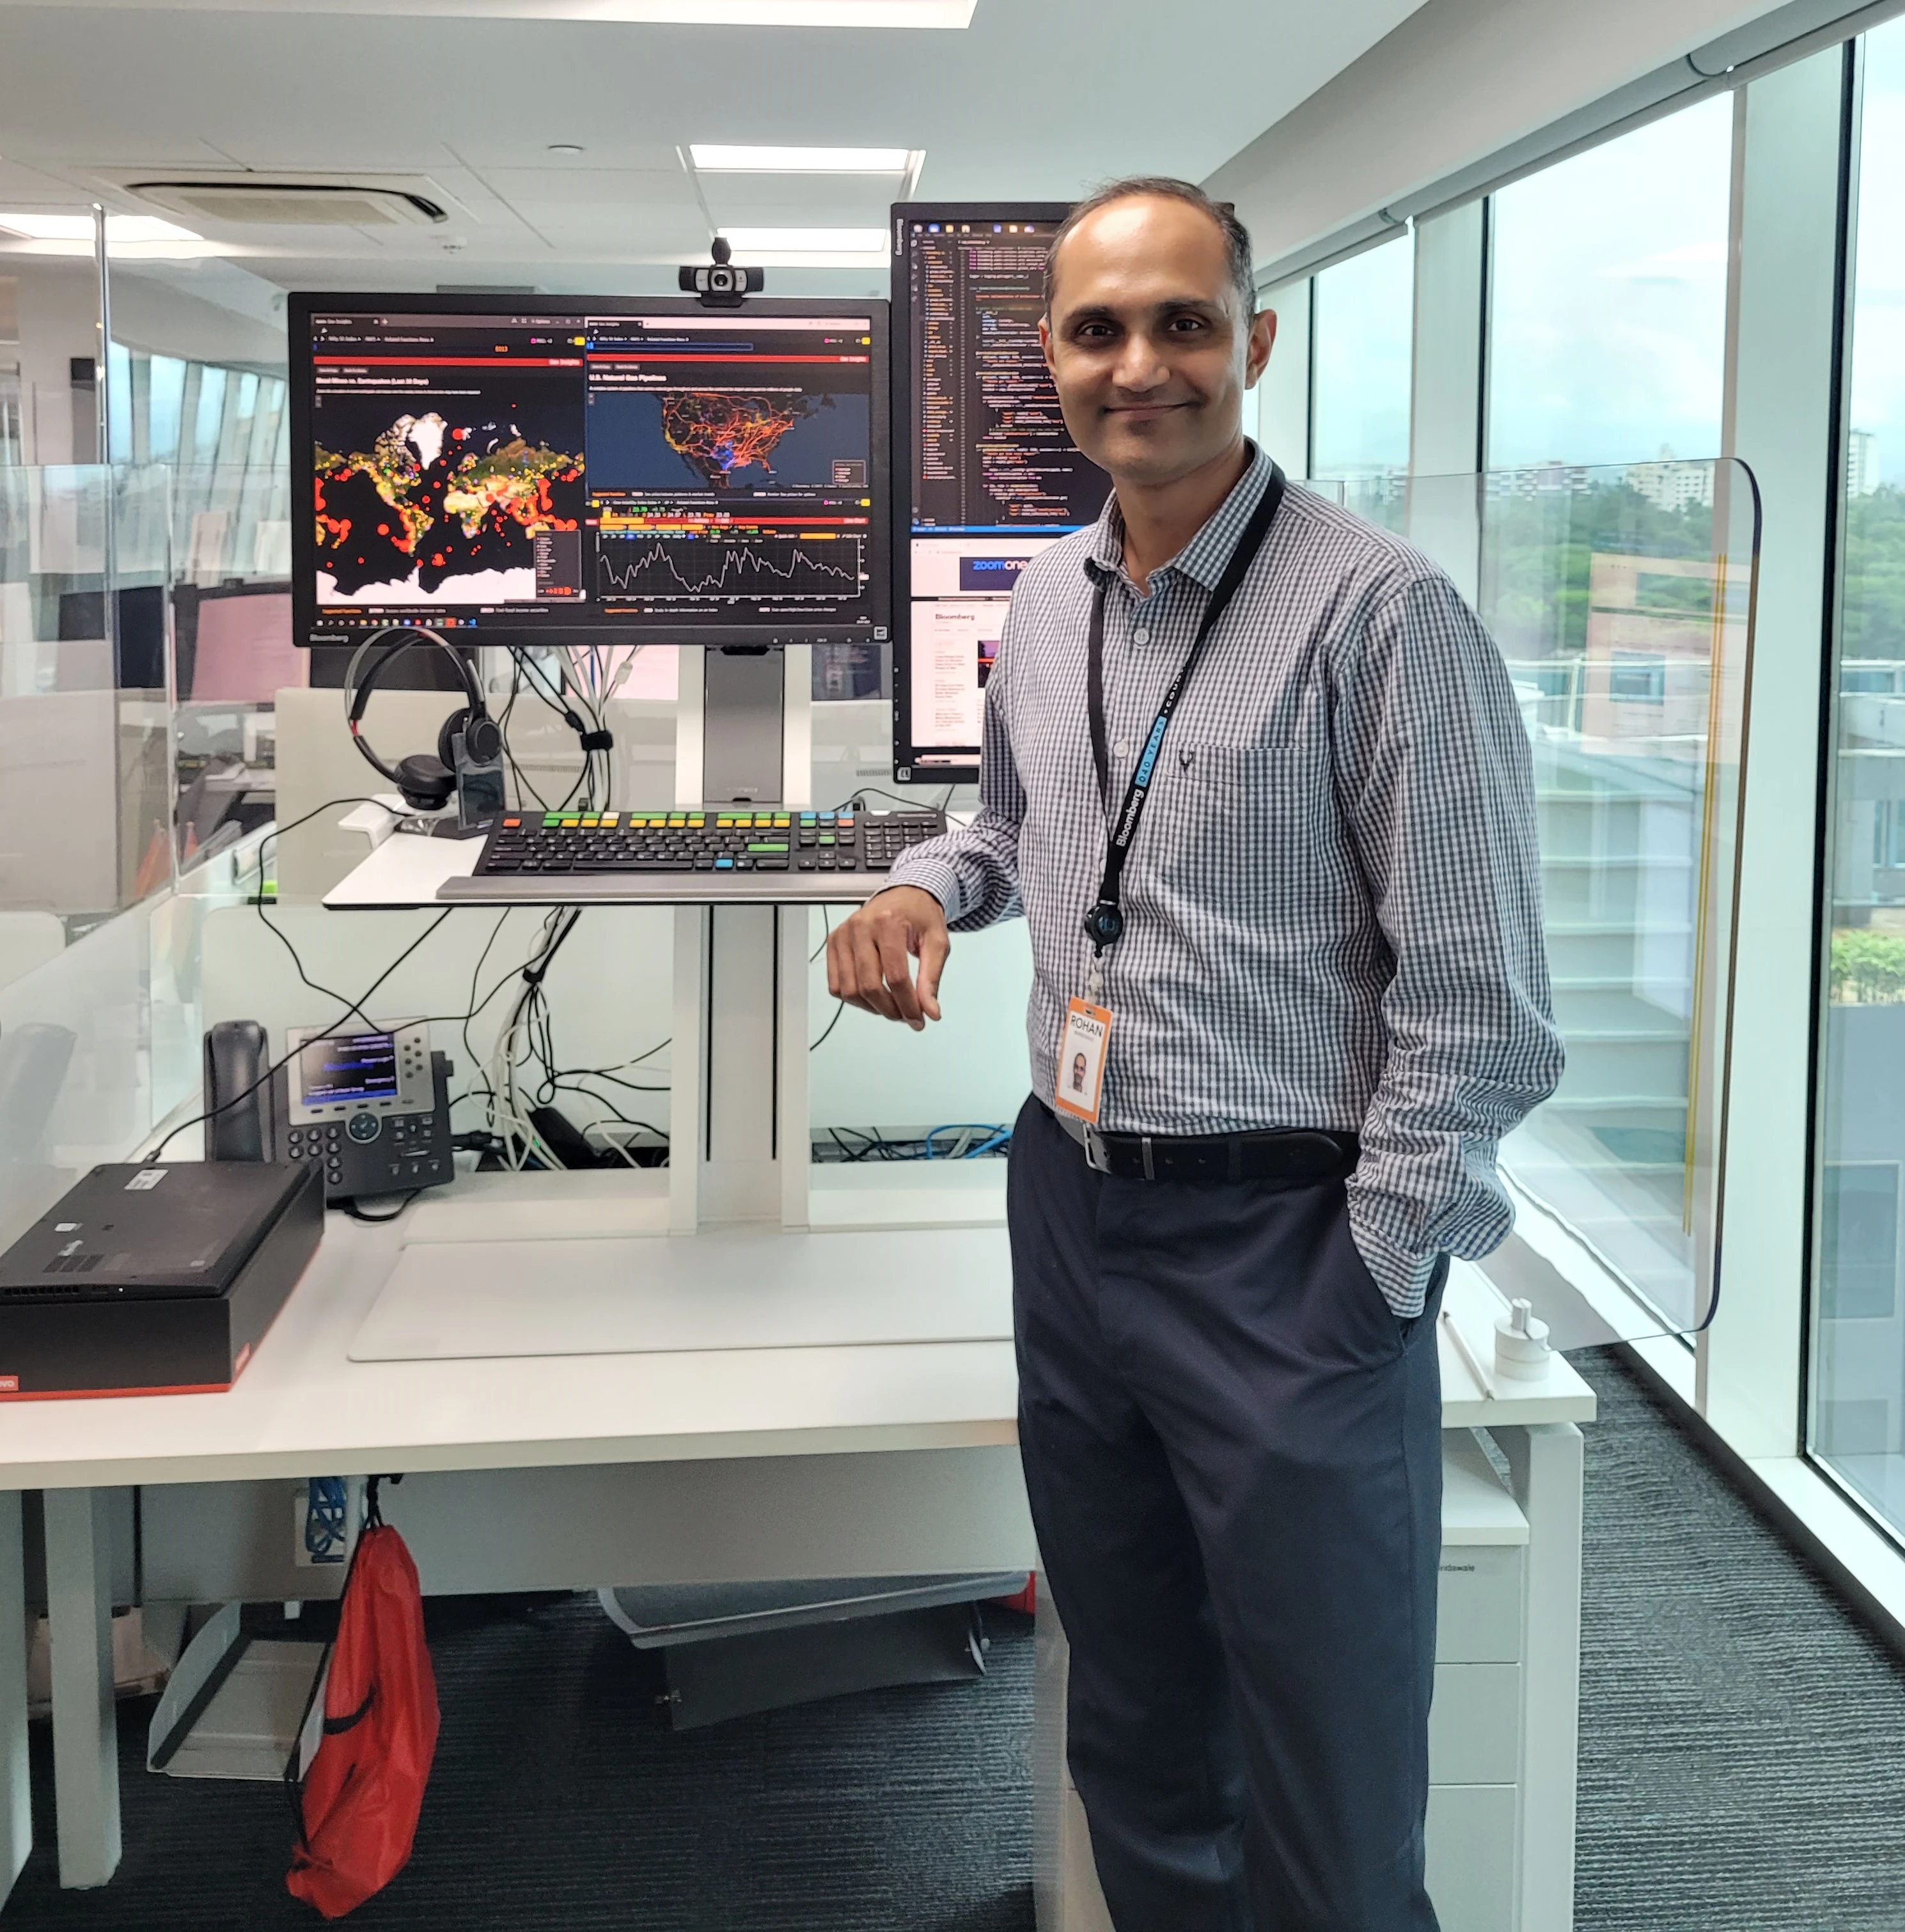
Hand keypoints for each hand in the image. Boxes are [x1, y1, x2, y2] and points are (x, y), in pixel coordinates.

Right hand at [826, 886, 949, 1030]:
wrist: (904, 894)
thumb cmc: (920, 915)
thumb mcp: (937, 943)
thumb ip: (932, 978)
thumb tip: (930, 1011)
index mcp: (888, 922)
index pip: (895, 976)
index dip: (908, 1005)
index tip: (919, 1019)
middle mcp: (861, 927)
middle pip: (869, 986)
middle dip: (890, 1010)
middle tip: (906, 1017)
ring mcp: (843, 934)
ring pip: (850, 990)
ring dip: (872, 1008)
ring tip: (891, 1007)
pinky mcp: (834, 942)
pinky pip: (836, 984)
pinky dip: (853, 999)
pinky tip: (872, 997)